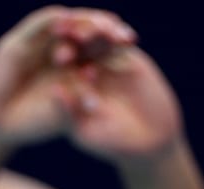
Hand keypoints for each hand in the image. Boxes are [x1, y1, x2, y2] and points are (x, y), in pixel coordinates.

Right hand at [0, 7, 137, 146]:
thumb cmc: (32, 123)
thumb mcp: (63, 114)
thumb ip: (77, 97)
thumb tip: (92, 75)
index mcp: (75, 64)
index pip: (100, 46)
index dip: (115, 41)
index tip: (131, 40)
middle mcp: (60, 49)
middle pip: (86, 30)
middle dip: (104, 27)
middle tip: (119, 29)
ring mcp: (39, 44)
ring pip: (65, 23)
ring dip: (82, 21)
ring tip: (97, 23)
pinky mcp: (18, 42)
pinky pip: (38, 24)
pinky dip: (52, 20)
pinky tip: (66, 19)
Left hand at [60, 32, 182, 162]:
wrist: (149, 141)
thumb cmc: (112, 143)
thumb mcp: (87, 131)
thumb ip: (69, 112)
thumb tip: (54, 91)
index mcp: (67, 85)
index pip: (60, 67)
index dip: (61, 59)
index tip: (61, 54)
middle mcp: (82, 69)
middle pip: (76, 48)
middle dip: (77, 39)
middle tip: (77, 33)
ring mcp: (103, 61)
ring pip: (97, 41)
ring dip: (97, 33)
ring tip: (100, 30)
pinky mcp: (125, 56)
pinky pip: (120, 42)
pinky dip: (121, 37)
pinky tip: (124, 35)